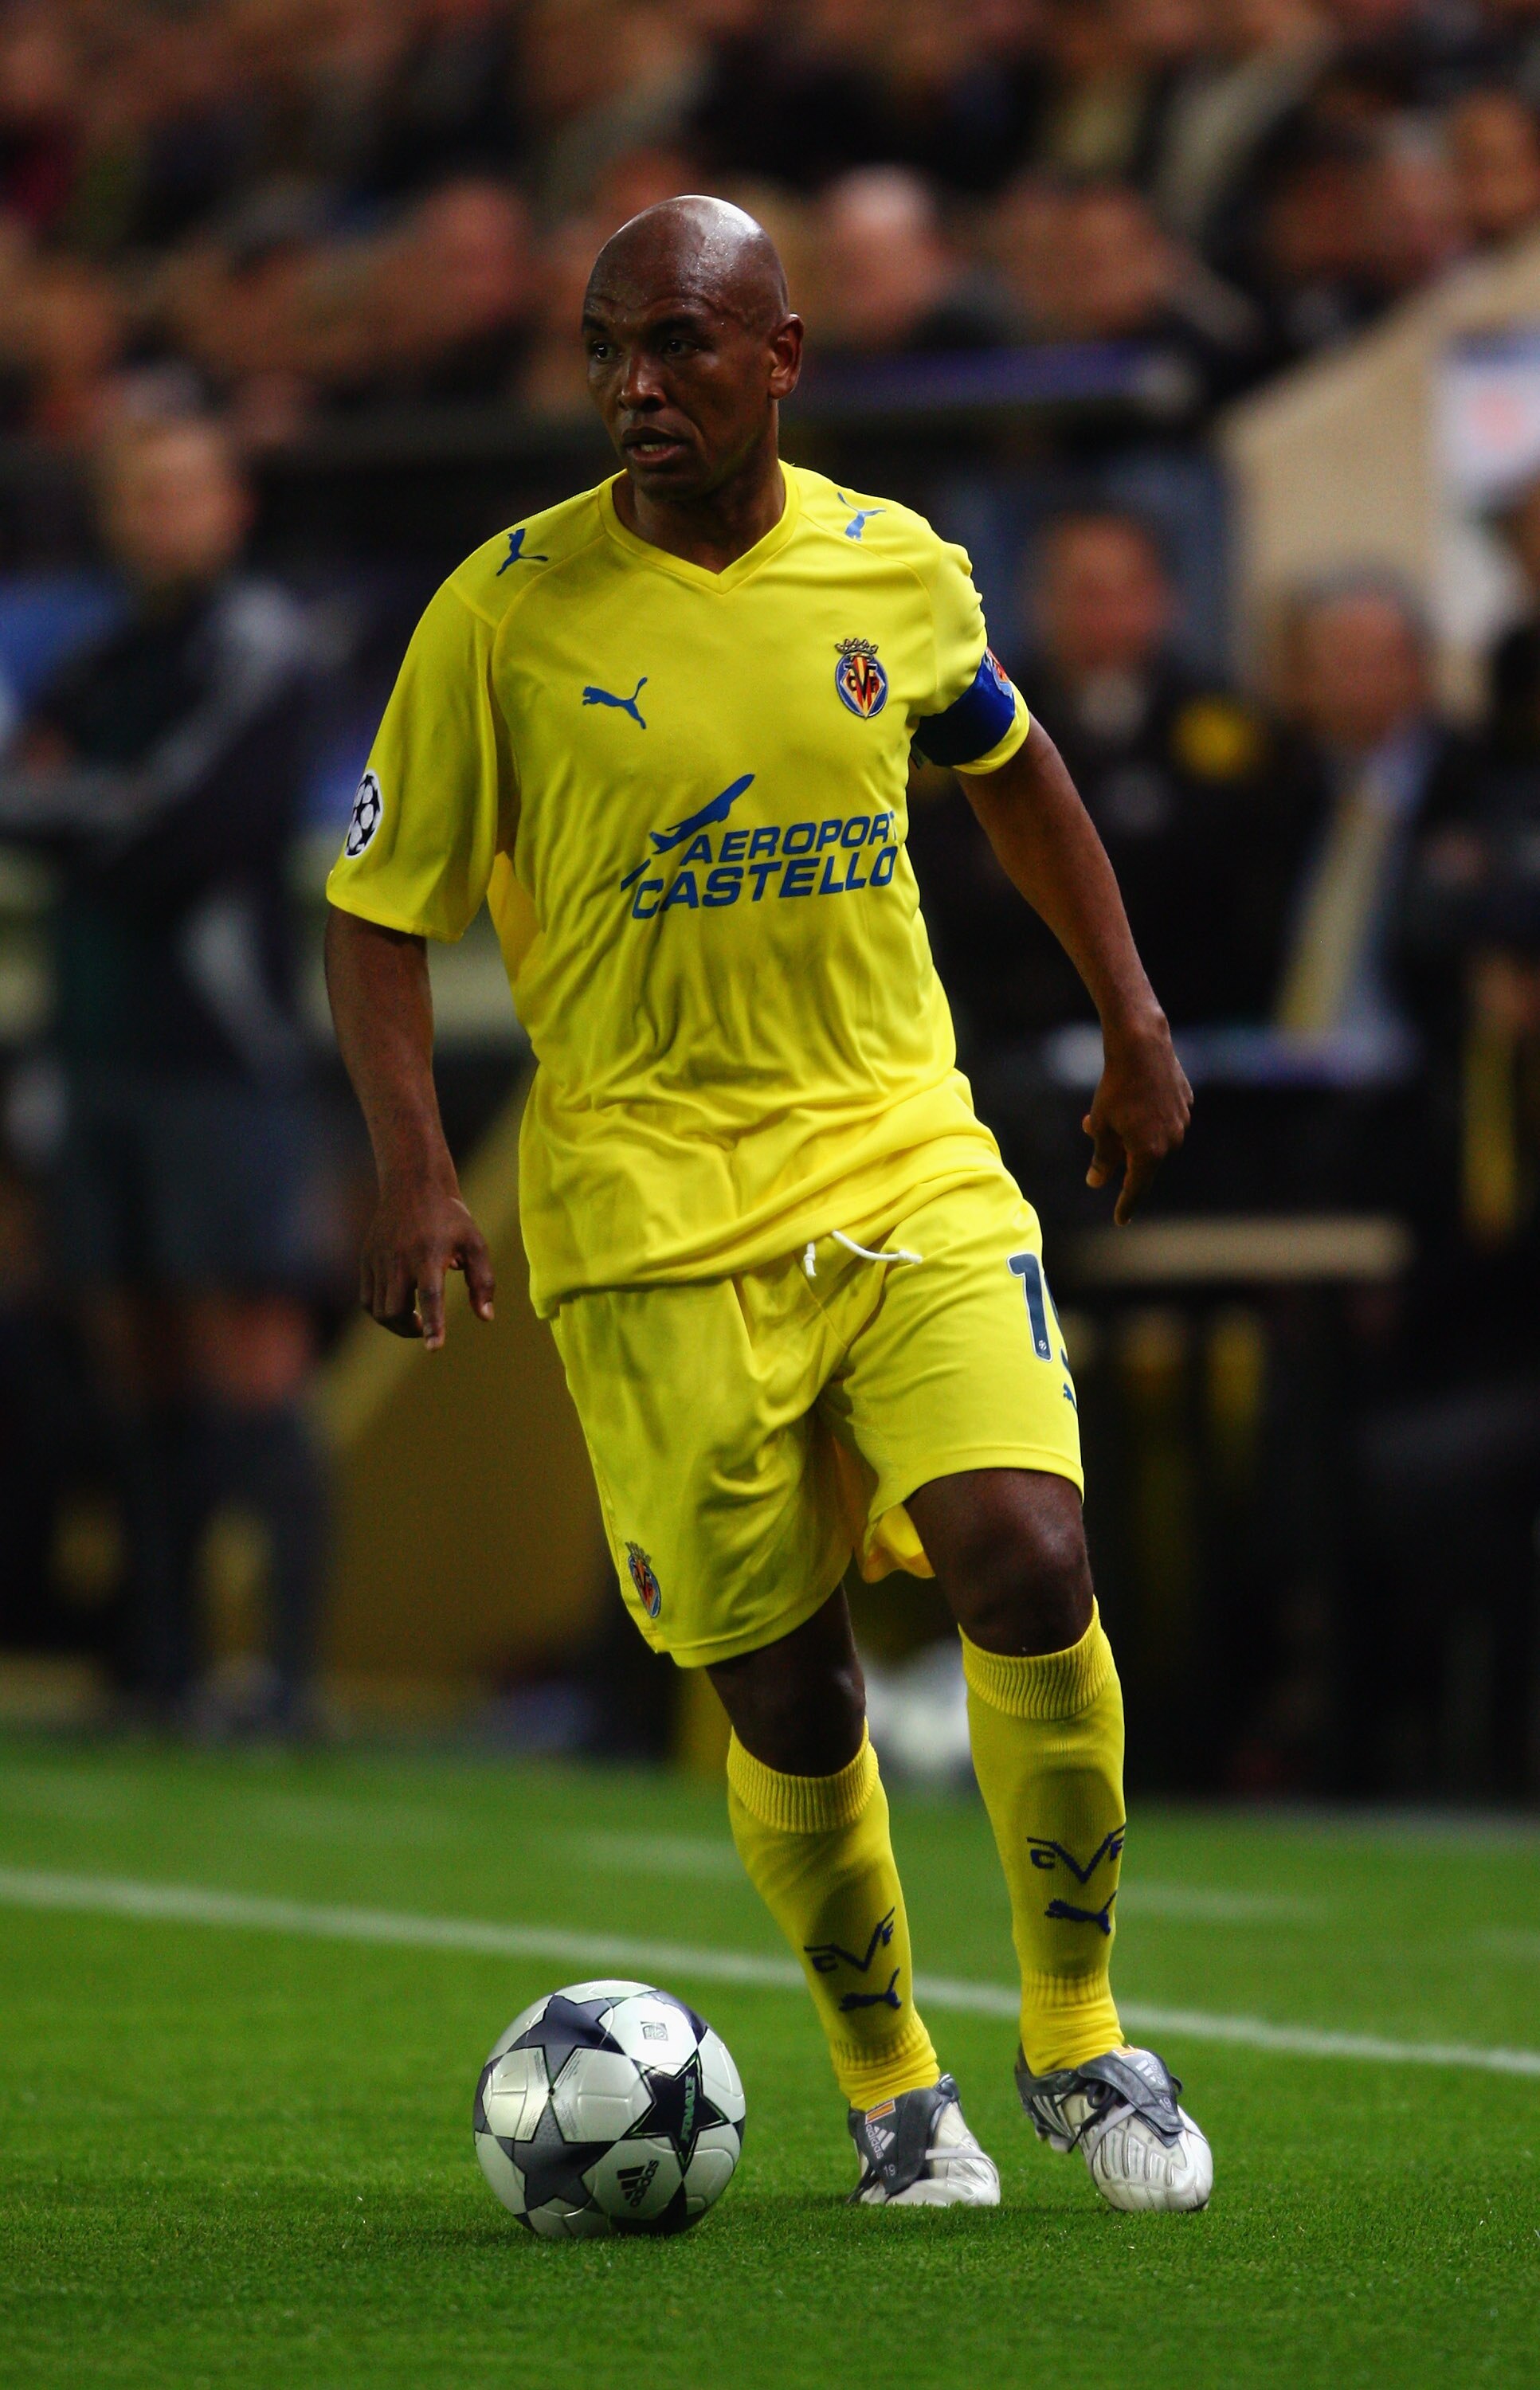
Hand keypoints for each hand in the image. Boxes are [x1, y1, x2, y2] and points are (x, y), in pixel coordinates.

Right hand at [359, 1176, 494, 1349]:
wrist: (412, 1186)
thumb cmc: (450, 1219)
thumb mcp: (475, 1243)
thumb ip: (483, 1281)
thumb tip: (486, 1317)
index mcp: (429, 1253)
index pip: (430, 1295)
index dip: (433, 1323)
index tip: (435, 1347)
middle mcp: (400, 1259)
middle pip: (396, 1310)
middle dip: (411, 1329)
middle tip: (425, 1329)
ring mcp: (378, 1260)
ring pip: (378, 1310)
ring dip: (395, 1324)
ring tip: (414, 1321)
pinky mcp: (366, 1260)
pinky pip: (367, 1299)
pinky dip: (380, 1312)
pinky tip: (397, 1306)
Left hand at [1083, 1015, 1191, 1225]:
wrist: (1141, 1046)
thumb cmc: (1115, 1088)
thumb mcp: (1101, 1126)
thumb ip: (1101, 1158)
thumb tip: (1096, 1182)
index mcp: (1149, 1153)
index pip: (1136, 1188)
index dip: (1126, 1205)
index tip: (1120, 1220)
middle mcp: (1172, 1141)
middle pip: (1142, 1158)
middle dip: (1118, 1149)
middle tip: (1092, 1128)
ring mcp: (1182, 1121)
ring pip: (1153, 1136)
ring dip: (1132, 1130)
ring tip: (1109, 1107)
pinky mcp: (1186, 1101)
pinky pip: (1164, 1117)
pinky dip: (1147, 1113)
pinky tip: (1134, 1093)